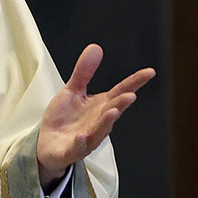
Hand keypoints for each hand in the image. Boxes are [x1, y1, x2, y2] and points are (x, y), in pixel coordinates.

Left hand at [37, 44, 154, 187]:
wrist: (47, 146)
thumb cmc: (64, 119)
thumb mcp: (72, 91)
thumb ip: (83, 72)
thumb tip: (95, 47)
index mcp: (100, 106)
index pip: (120, 92)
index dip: (134, 82)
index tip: (150, 72)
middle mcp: (97, 122)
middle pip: (112, 111)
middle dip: (121, 104)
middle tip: (130, 95)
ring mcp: (86, 138)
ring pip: (99, 131)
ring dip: (106, 122)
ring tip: (113, 112)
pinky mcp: (71, 150)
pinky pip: (77, 147)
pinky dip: (81, 143)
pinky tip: (82, 136)